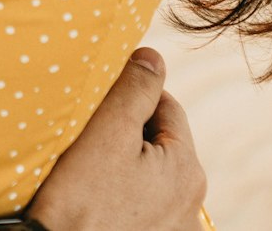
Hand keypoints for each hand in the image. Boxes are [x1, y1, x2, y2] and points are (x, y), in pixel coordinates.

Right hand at [26, 49, 206, 230]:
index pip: (166, 104)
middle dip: (129, 131)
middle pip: (160, 140)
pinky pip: (144, 201)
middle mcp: (192, 203)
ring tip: (91, 169)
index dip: (130, 95)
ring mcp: (175, 228)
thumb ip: (136, 87)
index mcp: (188, 168)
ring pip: (151, 171)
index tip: (98, 103)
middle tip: (91, 138)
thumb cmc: (79, 198)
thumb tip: (153, 57)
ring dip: (126, 161)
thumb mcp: (108, 130)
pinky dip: (124, 191)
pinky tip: (98, 196)